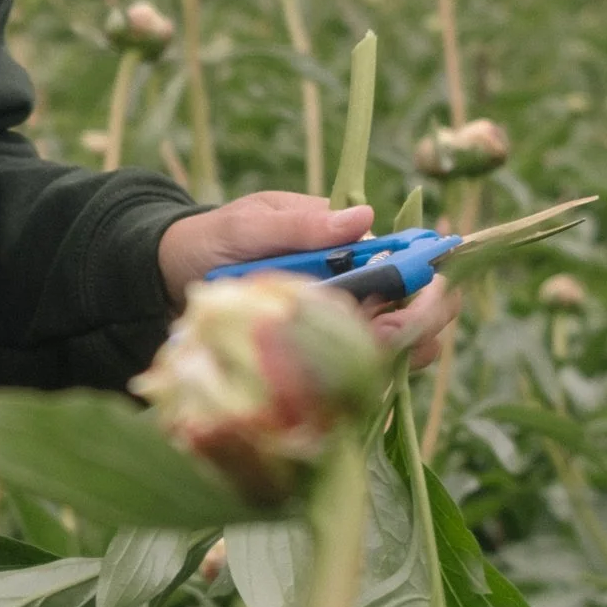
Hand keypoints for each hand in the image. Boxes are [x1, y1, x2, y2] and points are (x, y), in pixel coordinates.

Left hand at [157, 192, 454, 365]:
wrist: (174, 275)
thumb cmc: (215, 238)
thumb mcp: (250, 223)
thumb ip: (301, 224)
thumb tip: (364, 219)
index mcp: (351, 247)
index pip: (415, 262)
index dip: (431, 282)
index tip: (417, 299)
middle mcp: (359, 287)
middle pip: (423, 311)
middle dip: (417, 325)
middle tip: (383, 336)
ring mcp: (344, 325)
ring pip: (404, 348)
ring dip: (396, 356)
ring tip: (362, 359)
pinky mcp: (324, 359)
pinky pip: (363, 375)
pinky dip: (365, 381)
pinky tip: (344, 388)